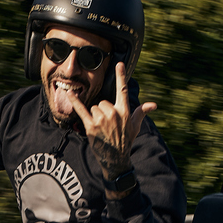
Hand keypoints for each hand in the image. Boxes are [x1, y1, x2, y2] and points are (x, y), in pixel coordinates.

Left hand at [72, 62, 155, 179]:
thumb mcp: (135, 126)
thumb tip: (154, 105)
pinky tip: (69, 93)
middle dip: (103, 111)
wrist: (116, 159)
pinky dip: (75, 102)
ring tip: (101, 128)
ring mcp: (102, 120)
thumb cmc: (126, 141)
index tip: (120, 64)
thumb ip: (141, 112)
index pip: (123, 90)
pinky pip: (81, 110)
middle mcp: (113, 114)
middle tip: (107, 124)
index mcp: (124, 111)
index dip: (121, 76)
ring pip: (94, 108)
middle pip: (103, 102)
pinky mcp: (91, 126)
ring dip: (95, 116)